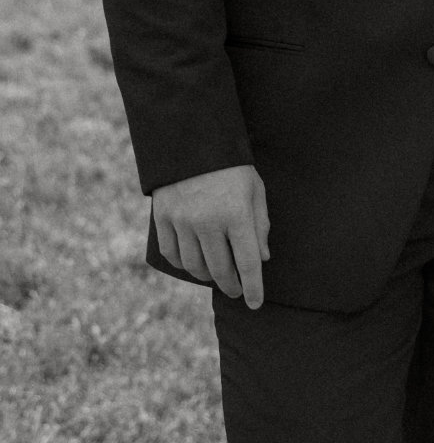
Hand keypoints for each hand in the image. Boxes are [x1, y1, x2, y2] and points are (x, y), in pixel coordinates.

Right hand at [153, 164, 269, 307]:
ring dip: (208, 277)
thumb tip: (262, 258)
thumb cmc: (232, 166)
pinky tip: (193, 264)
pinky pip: (172, 253)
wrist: (192, 139)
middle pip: (221, 269)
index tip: (255, 303)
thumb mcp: (255, 189)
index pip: (248, 263)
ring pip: (195, 266)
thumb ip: (260, 223)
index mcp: (237, 213)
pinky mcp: (162, 217)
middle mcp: (208, 221)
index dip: (254, 287)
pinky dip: (183, 264)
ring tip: (217, 277)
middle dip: (232, 285)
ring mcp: (182, 221)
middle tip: (237, 290)